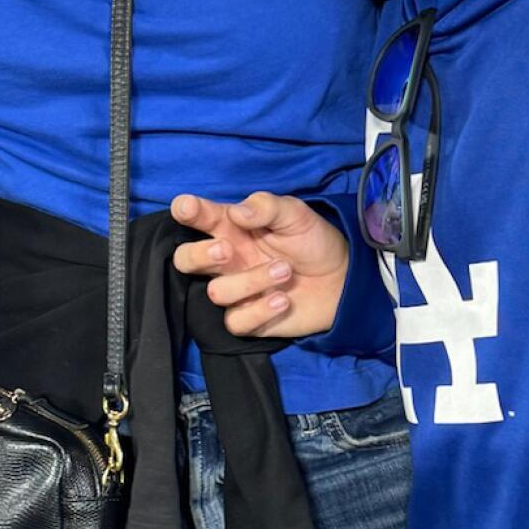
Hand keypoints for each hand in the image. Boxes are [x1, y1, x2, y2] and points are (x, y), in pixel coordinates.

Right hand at [169, 192, 348, 338]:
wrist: (342, 279)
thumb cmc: (312, 240)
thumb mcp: (295, 214)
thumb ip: (266, 207)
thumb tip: (237, 211)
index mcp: (231, 228)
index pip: (199, 218)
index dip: (187, 211)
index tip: (186, 207)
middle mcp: (227, 260)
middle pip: (186, 260)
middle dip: (199, 255)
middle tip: (226, 250)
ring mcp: (236, 291)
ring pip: (217, 293)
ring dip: (251, 282)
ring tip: (285, 271)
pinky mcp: (249, 319)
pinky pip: (236, 322)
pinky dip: (260, 310)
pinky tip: (283, 299)